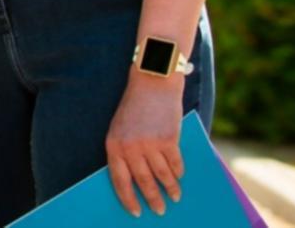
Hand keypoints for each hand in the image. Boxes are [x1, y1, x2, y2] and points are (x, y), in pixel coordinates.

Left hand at [106, 74, 186, 216]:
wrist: (152, 82)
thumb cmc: (135, 107)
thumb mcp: (120, 128)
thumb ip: (125, 151)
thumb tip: (136, 180)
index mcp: (113, 145)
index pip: (119, 180)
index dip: (128, 199)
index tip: (136, 212)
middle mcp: (130, 147)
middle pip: (143, 182)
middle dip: (153, 199)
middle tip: (160, 211)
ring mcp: (150, 144)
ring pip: (162, 176)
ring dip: (170, 189)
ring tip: (175, 197)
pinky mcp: (169, 140)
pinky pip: (176, 164)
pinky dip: (179, 173)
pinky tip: (180, 177)